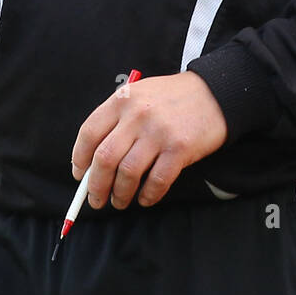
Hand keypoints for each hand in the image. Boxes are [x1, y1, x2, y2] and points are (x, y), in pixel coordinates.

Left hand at [71, 71, 227, 208]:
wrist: (215, 92)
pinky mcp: (179, 149)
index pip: (89, 133)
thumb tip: (93, 162)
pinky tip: (145, 199)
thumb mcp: (139, 96)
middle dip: (96, 186)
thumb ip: (117, 121)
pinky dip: (148, 195)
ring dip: (120, 194)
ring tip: (119, 201)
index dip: (80, 159)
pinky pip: (157, 181)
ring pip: (128, 173)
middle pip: (104, 158)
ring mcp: (159, 132)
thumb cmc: (171, 98)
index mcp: (122, 100)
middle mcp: (137, 115)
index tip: (80, 175)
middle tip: (96, 199)